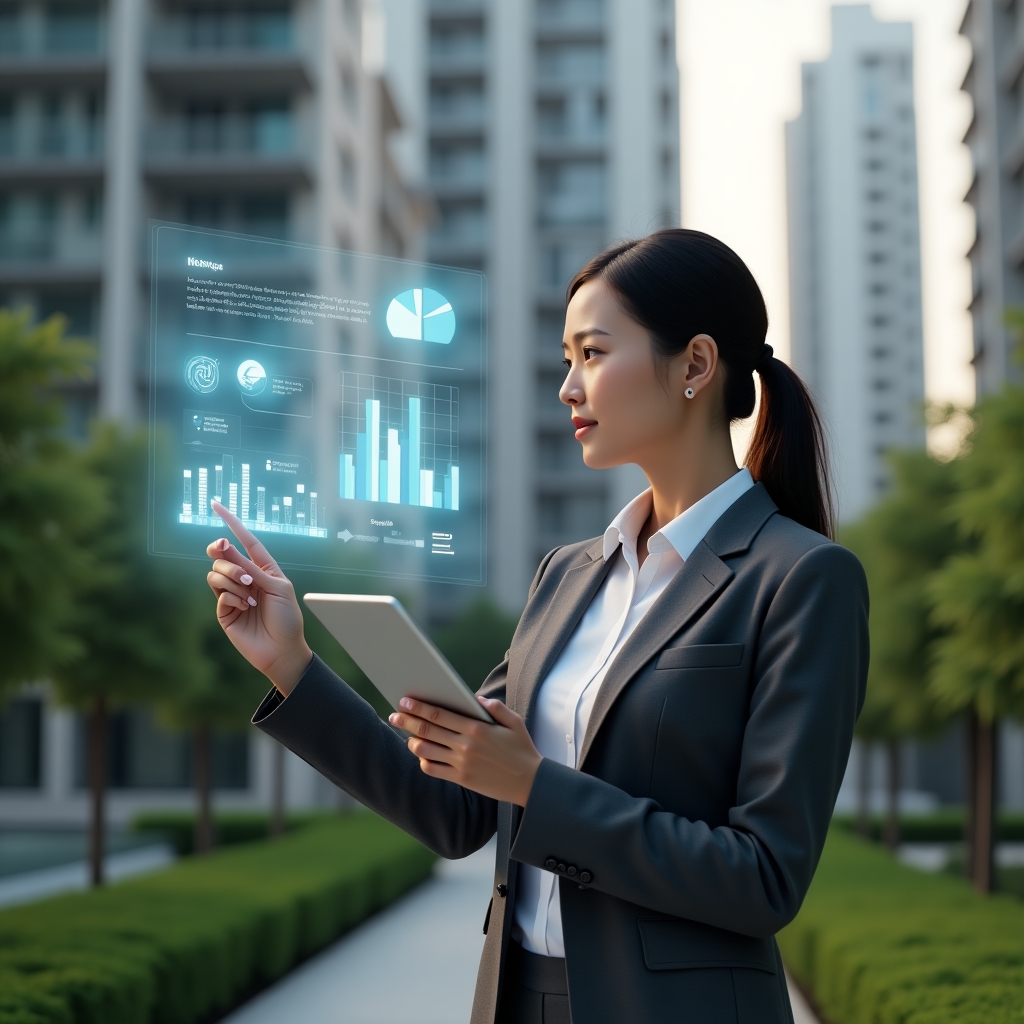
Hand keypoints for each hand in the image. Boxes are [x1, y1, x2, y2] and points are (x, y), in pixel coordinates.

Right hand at [205, 500, 312, 694]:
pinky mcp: (224, 611)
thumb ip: (251, 568)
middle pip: (223, 554)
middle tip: (231, 556)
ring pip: (216, 572)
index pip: (245, 540)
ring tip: (251, 594)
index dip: (231, 522)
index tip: (216, 504)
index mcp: (262, 568)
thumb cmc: (288, 618)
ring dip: (233, 578)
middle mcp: (245, 578)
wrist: (283, 650)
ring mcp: (232, 594)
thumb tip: (226, 548)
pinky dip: (233, 596)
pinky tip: (247, 606)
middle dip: (226, 554)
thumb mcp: (276, 587)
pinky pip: (218, 592)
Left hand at [389, 697, 541, 806]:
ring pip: (425, 751)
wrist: (529, 782)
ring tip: (407, 735)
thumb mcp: (514, 722)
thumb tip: (475, 699)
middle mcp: (465, 745)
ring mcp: (461, 764)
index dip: (419, 707)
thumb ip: (495, 707)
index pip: (439, 714)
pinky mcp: (461, 779)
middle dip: (407, 721)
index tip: (405, 701)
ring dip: (412, 741)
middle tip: (394, 715)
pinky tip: (422, 755)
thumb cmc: (522, 749)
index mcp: (476, 728)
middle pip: (427, 730)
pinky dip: (423, 761)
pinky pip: (434, 770)